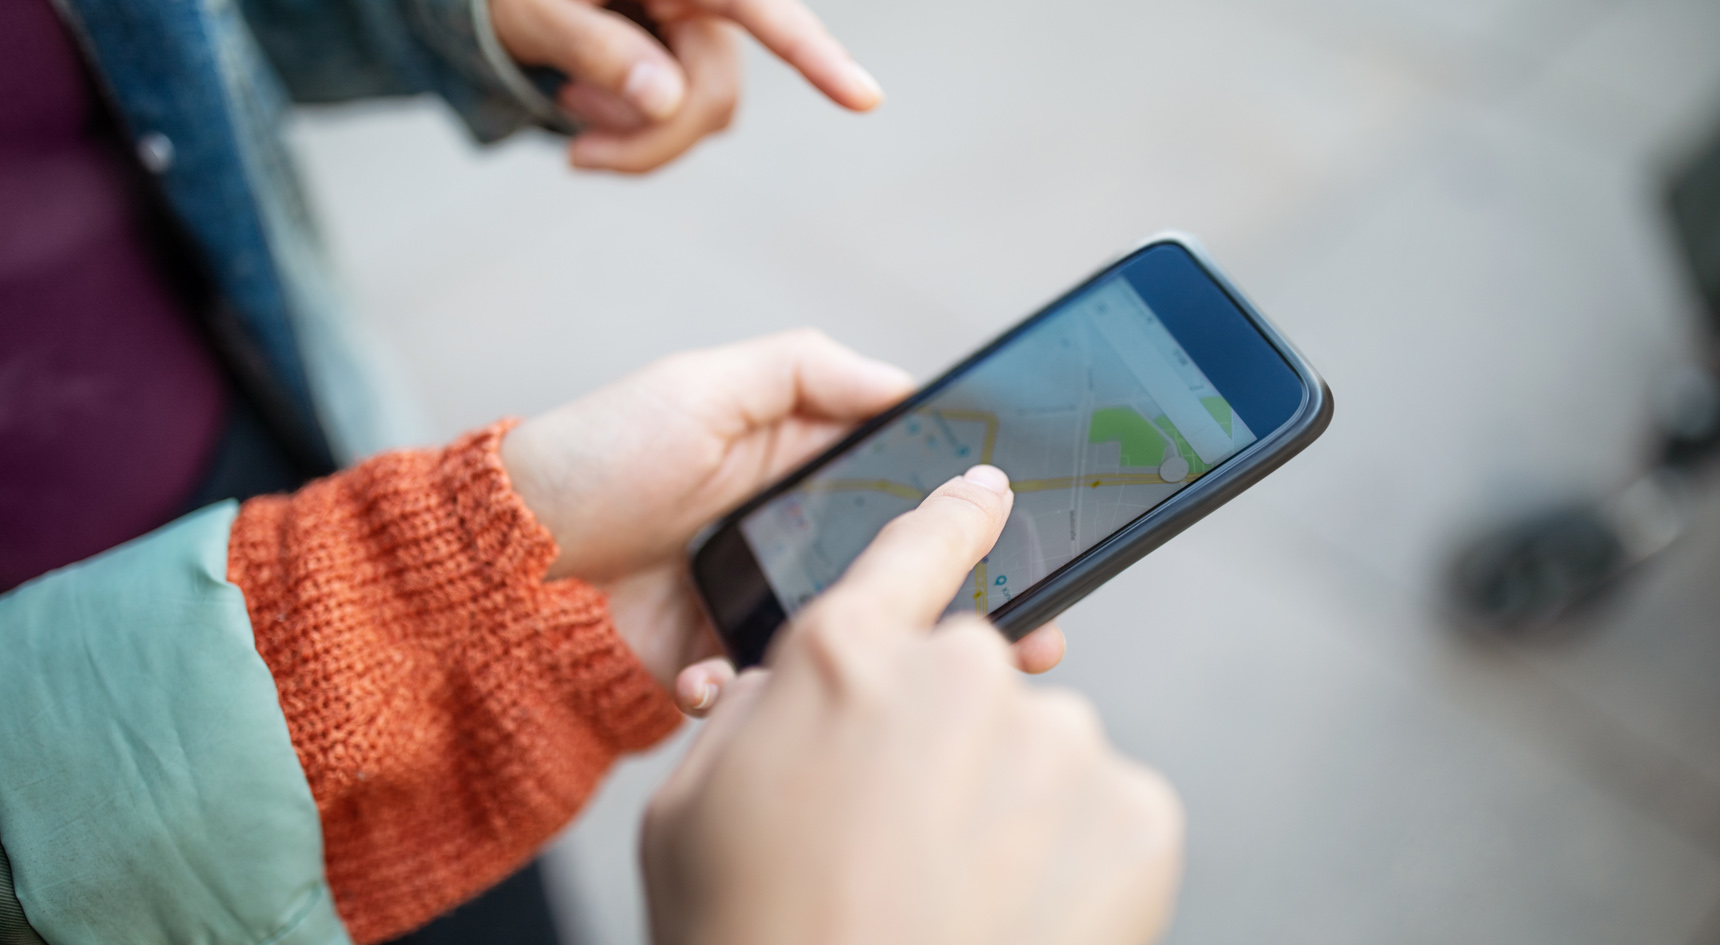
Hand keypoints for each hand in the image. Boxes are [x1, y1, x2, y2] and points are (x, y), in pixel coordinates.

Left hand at [489, 0, 882, 172]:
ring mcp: (707, 41)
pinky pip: (685, 129)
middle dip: (649, 142)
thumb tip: (666, 100)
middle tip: (575, 159)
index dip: (816, 58)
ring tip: (571, 110)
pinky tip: (589, 115)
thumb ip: (596, 46)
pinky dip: (635, 142)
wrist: (515, 2)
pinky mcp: (696, 74)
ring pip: (705, 122)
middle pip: (716, 97)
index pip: (762, 12)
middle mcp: (710, 4)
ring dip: (636, 143)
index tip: (867, 100)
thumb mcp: (534, 11)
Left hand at [500, 331, 1065, 694]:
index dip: (968, 509)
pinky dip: (782, 693)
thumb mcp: (704, 385)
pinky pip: (780, 689)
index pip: (905, 488)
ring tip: (941, 674)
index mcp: (798, 470)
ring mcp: (762, 611)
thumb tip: (906, 384)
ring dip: (902, 658)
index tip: (1030, 528)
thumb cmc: (600, 454)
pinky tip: (755, 681)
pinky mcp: (728, 670)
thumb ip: (804, 372)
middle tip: (1035, 631)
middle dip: (971, 603)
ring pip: (858, 639)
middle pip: (902, 574)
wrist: (500, 565)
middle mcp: (792, 542)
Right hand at [641, 469, 1184, 944]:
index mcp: (845, 657)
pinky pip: (1105, 811)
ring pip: (1041, 751)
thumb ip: (752, 712)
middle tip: (903, 834)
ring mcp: (1058, 746)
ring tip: (952, 895)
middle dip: (945, 738)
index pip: (917, 548)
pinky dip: (1074, 858)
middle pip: (973, 676)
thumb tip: (793, 681)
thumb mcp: (686, 811)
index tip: (987, 492)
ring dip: (1009, 807)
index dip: (953, 516)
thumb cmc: (752, 944)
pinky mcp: (1135, 815)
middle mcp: (961, 676)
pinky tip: (1018, 915)